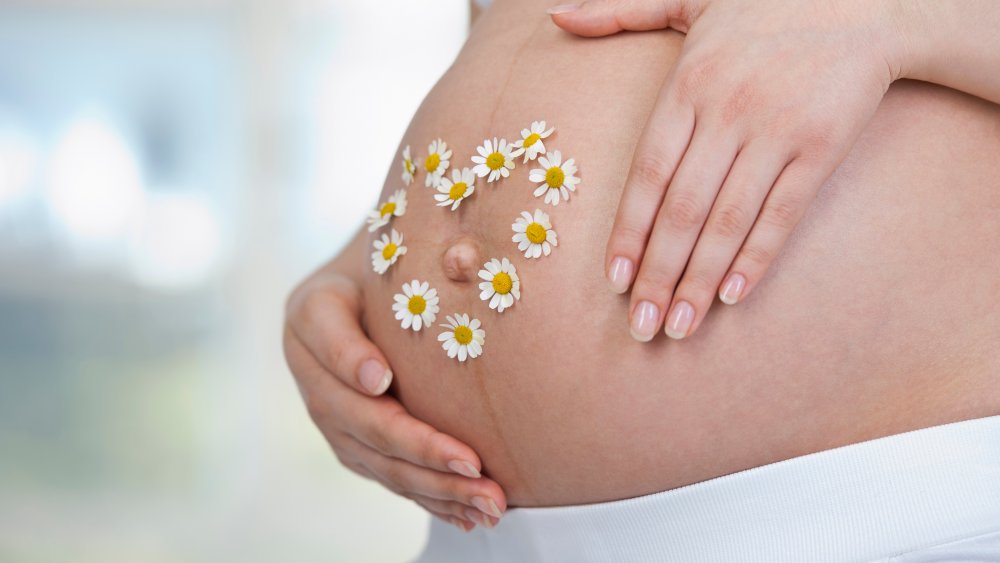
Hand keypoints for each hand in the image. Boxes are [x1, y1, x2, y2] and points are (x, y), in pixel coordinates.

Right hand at [283, 269, 506, 530]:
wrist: (373, 285)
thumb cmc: (384, 262)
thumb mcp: (374, 255)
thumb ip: (384, 289)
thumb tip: (378, 380)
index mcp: (307, 324)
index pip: (331, 350)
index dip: (355, 367)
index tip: (385, 381)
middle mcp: (314, 383)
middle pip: (368, 428)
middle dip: (423, 454)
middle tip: (476, 470)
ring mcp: (335, 423)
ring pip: (385, 466)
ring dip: (438, 490)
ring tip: (489, 506)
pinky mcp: (358, 447)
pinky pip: (396, 479)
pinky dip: (435, 501)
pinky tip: (472, 518)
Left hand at [549, 0, 907, 339]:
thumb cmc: (763, 5)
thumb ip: (621, 11)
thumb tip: (556, 16)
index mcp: (687, 83)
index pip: (647, 175)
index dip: (628, 232)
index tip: (615, 281)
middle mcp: (727, 110)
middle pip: (681, 209)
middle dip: (657, 273)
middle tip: (640, 326)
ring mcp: (776, 129)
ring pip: (728, 219)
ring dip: (699, 279)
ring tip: (679, 326)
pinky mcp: (821, 146)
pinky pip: (783, 212)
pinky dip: (756, 256)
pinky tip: (733, 295)